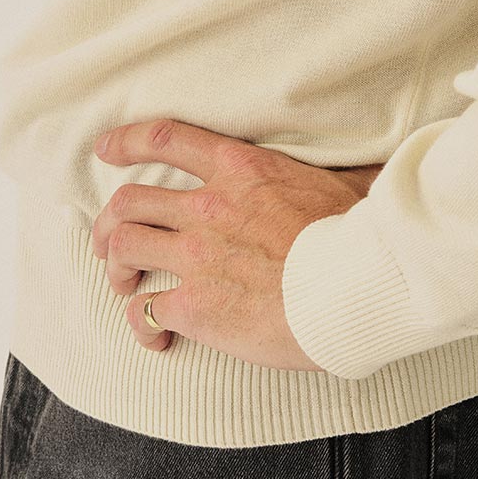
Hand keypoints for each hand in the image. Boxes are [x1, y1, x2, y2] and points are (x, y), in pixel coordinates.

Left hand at [89, 117, 385, 370]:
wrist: (356, 284)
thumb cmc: (359, 236)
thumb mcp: (344, 185)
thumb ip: (338, 176)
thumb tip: (371, 172)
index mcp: (240, 169)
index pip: (166, 139)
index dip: (126, 142)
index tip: (106, 149)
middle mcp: (208, 205)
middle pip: (129, 201)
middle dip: (109, 222)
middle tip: (108, 241)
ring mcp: (196, 255)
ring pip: (125, 248)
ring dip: (115, 267)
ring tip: (123, 284)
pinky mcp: (195, 305)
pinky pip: (145, 311)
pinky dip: (140, 325)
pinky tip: (155, 339)